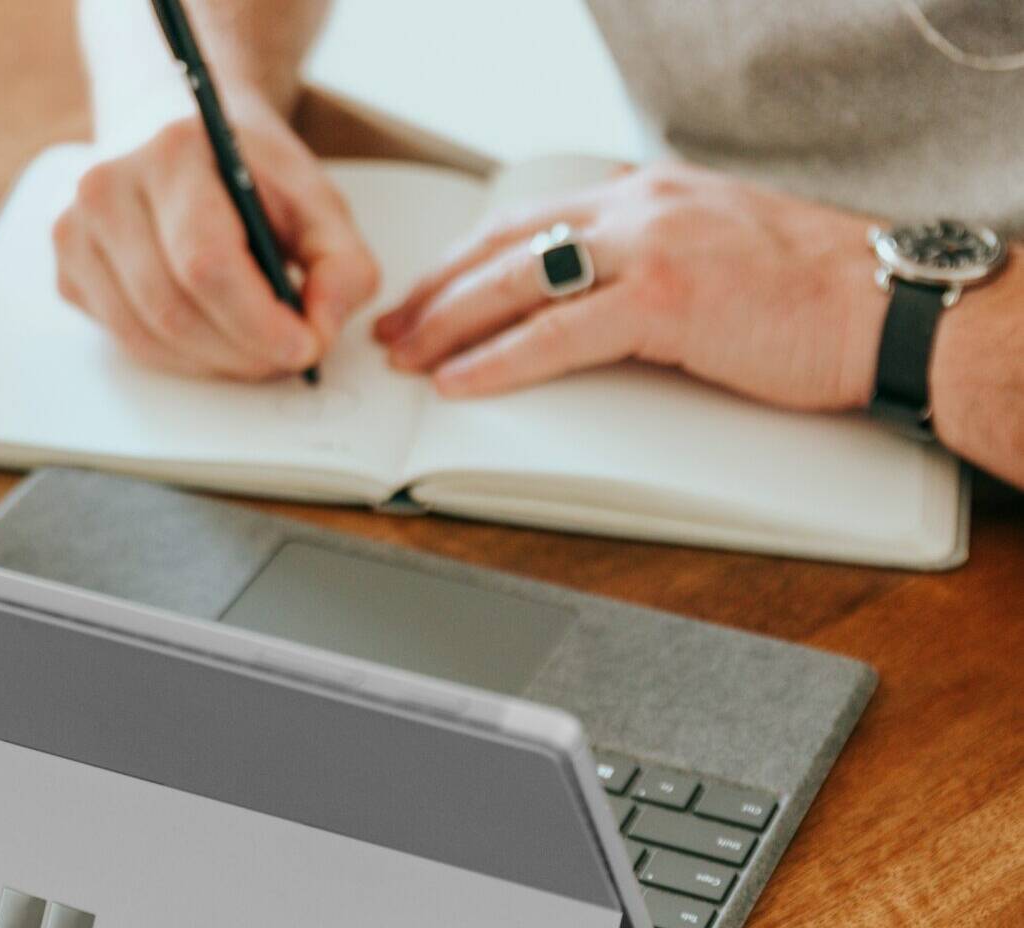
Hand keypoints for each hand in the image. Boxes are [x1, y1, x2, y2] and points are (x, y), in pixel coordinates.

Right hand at [53, 101, 379, 379]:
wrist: (184, 148)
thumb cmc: (251, 178)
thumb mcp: (318, 203)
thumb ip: (342, 265)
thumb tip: (322, 328)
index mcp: (173, 153)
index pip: (206, 263)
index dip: (259, 322)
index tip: (305, 346)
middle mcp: (108, 188)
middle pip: (173, 311)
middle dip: (242, 352)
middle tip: (288, 356)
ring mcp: (76, 233)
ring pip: (147, 338)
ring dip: (214, 362)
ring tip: (255, 348)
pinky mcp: (68, 274)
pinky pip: (128, 343)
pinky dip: (181, 357)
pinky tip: (212, 332)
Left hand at [373, 162, 886, 410]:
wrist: (888, 305)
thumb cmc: (812, 293)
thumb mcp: (714, 253)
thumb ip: (647, 263)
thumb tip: (587, 303)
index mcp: (647, 195)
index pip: (528, 221)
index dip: (466, 261)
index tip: (427, 293)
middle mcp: (639, 208)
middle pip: (504, 247)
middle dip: (438, 291)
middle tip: (391, 329)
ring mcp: (650, 248)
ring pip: (516, 283)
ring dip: (449, 324)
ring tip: (407, 357)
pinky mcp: (664, 300)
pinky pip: (557, 333)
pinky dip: (500, 360)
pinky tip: (460, 381)